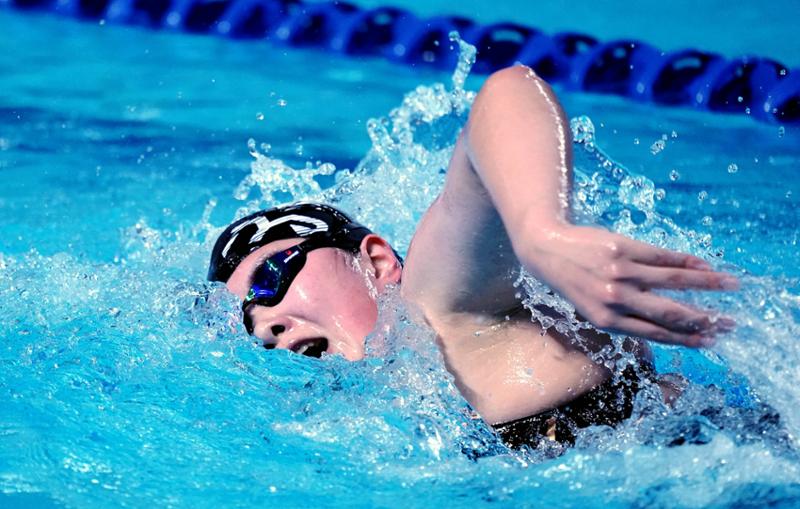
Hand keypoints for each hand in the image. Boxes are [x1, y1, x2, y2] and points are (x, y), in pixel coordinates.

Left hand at [517, 225, 737, 346]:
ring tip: (731, 285)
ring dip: (707, 284)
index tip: (712, 341)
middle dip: (705, 318)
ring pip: (673, 281)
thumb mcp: (593, 308)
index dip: (687, 338)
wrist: (547, 250)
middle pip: (670, 312)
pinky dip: (686, 261)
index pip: (657, 333)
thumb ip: (625, 319)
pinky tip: (705, 266)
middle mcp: (616, 299)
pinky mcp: (623, 249)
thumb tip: (666, 329)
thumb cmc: (575, 282)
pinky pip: (662, 257)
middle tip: (730, 322)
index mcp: (608, 321)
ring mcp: (620, 273)